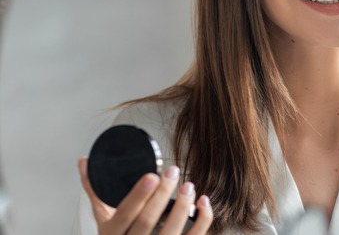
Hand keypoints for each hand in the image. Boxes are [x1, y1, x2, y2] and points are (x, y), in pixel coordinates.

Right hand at [78, 157, 212, 233]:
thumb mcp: (103, 218)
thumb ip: (96, 190)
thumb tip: (85, 162)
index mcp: (113, 234)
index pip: (125, 215)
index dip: (139, 195)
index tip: (152, 176)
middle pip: (148, 220)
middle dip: (163, 194)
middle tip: (173, 171)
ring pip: (172, 232)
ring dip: (183, 206)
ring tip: (189, 185)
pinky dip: (202, 219)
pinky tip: (203, 202)